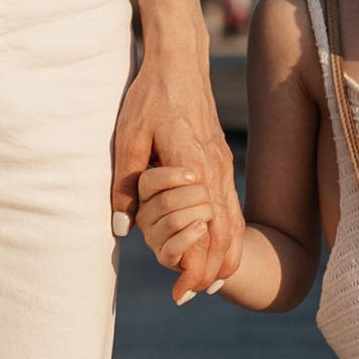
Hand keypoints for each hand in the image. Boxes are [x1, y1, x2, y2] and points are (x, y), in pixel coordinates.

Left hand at [111, 59, 242, 292]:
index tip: (180, 292)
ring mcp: (224, 167)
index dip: (194, 266)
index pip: (204, 233)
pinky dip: (229, 235)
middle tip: (189, 296)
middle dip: (209, 270)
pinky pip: (233, 207)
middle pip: (225, 236)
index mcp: (194, 168)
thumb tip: (123, 228)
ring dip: (223, 256)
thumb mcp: (128, 137)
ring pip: (234, 223)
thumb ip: (126, 184)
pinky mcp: (222, 162)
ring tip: (207, 284)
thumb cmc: (150, 97)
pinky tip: (218, 249)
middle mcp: (216, 172)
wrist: (180, 62)